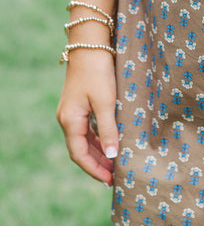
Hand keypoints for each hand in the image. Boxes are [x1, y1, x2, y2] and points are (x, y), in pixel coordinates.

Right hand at [56, 51, 118, 184]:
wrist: (90, 45)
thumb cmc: (98, 72)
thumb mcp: (106, 102)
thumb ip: (109, 129)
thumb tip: (112, 156)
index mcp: (70, 120)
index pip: (79, 154)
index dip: (94, 169)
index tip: (109, 180)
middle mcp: (67, 118)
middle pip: (81, 149)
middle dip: (97, 164)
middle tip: (115, 177)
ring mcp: (72, 111)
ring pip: (84, 139)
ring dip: (99, 152)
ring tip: (115, 164)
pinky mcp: (80, 104)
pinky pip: (87, 128)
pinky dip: (98, 138)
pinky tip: (111, 142)